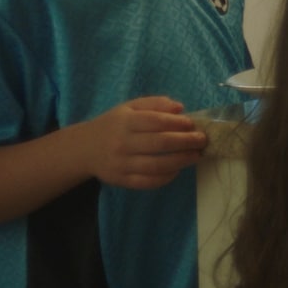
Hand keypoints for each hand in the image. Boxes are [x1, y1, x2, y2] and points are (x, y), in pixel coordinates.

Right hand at [85, 96, 207, 189]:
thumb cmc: (114, 124)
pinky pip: (148, 182)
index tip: (192, 124)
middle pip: (159, 144)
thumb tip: (180, 108)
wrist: (85, 148)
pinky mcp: (122, 180)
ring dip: (181, 162)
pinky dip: (166, 178)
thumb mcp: (130, 107)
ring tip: (196, 156)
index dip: (177, 123)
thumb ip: (155, 104)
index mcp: (125, 121)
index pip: (155, 121)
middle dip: (185, 142)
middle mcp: (123, 143)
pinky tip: (178, 170)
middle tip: (202, 141)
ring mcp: (122, 164)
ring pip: (156, 166)